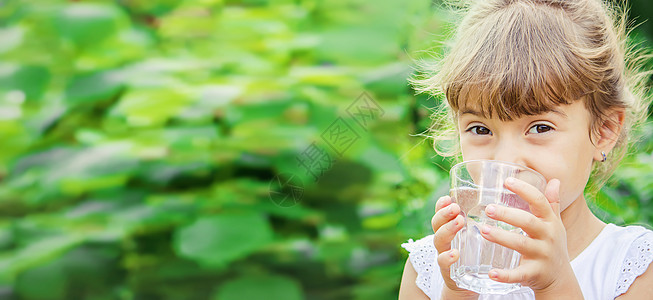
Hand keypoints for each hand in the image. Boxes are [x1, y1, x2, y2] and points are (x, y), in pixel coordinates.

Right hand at [431, 196, 478, 299]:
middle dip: (444, 214)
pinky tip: (455, 254)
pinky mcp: (448, 270)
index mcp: (450, 228)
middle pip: (437, 224)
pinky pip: (443, 262)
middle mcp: (444, 239)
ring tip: (459, 222)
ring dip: (447, 230)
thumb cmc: (475, 254)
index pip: (441, 213)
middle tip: (456, 208)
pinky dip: (447, 257)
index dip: (441, 205)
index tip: (448, 197)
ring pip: (439, 240)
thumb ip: (482, 220)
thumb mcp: (476, 236)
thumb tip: (500, 199)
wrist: (469, 283)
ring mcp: (443, 254)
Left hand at [479, 178, 582, 297]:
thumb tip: (554, 180)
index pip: (539, 202)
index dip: (524, 190)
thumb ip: (552, 203)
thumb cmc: (552, 245)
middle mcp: (547, 237)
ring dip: (501, 237)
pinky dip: (506, 275)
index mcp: (550, 222)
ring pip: (521, 244)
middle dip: (507, 215)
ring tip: (483, 231)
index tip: (507, 181)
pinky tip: (491, 273)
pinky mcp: (534, 273)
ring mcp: (542, 255)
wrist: (560, 278)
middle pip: (528, 222)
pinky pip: (519, 274)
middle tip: (488, 208)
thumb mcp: (555, 224)